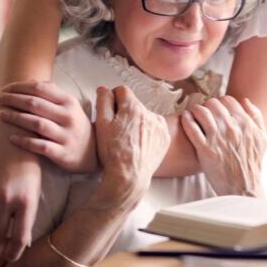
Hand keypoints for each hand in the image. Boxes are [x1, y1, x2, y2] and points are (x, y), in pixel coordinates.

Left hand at [0, 80, 97, 173]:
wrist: (93, 153)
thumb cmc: (75, 126)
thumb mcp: (70, 106)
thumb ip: (53, 93)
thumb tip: (30, 81)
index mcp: (68, 102)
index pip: (40, 88)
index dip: (19, 87)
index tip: (5, 89)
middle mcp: (68, 116)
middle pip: (35, 104)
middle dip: (12, 99)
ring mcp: (65, 135)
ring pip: (36, 123)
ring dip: (15, 118)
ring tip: (0, 115)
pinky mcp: (62, 153)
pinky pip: (40, 146)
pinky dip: (24, 141)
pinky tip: (11, 138)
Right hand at [92, 86, 169, 207]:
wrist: (129, 177)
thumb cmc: (112, 153)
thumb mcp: (101, 125)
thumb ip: (103, 101)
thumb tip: (104, 88)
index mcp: (133, 108)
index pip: (122, 91)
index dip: (113, 99)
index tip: (110, 111)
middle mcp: (150, 113)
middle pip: (134, 104)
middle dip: (125, 112)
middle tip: (117, 130)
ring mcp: (160, 126)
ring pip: (145, 115)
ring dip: (137, 122)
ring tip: (128, 139)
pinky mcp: (165, 137)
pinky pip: (155, 127)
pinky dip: (148, 132)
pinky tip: (139, 144)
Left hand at [180, 96, 266, 196]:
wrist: (243, 188)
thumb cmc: (252, 164)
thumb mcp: (261, 138)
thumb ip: (255, 117)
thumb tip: (245, 100)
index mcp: (245, 124)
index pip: (228, 100)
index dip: (220, 102)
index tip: (216, 109)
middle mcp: (231, 128)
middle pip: (213, 104)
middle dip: (207, 105)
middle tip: (203, 111)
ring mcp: (217, 138)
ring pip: (201, 112)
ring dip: (195, 110)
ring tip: (192, 113)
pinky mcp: (205, 150)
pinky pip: (191, 128)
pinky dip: (186, 119)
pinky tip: (185, 118)